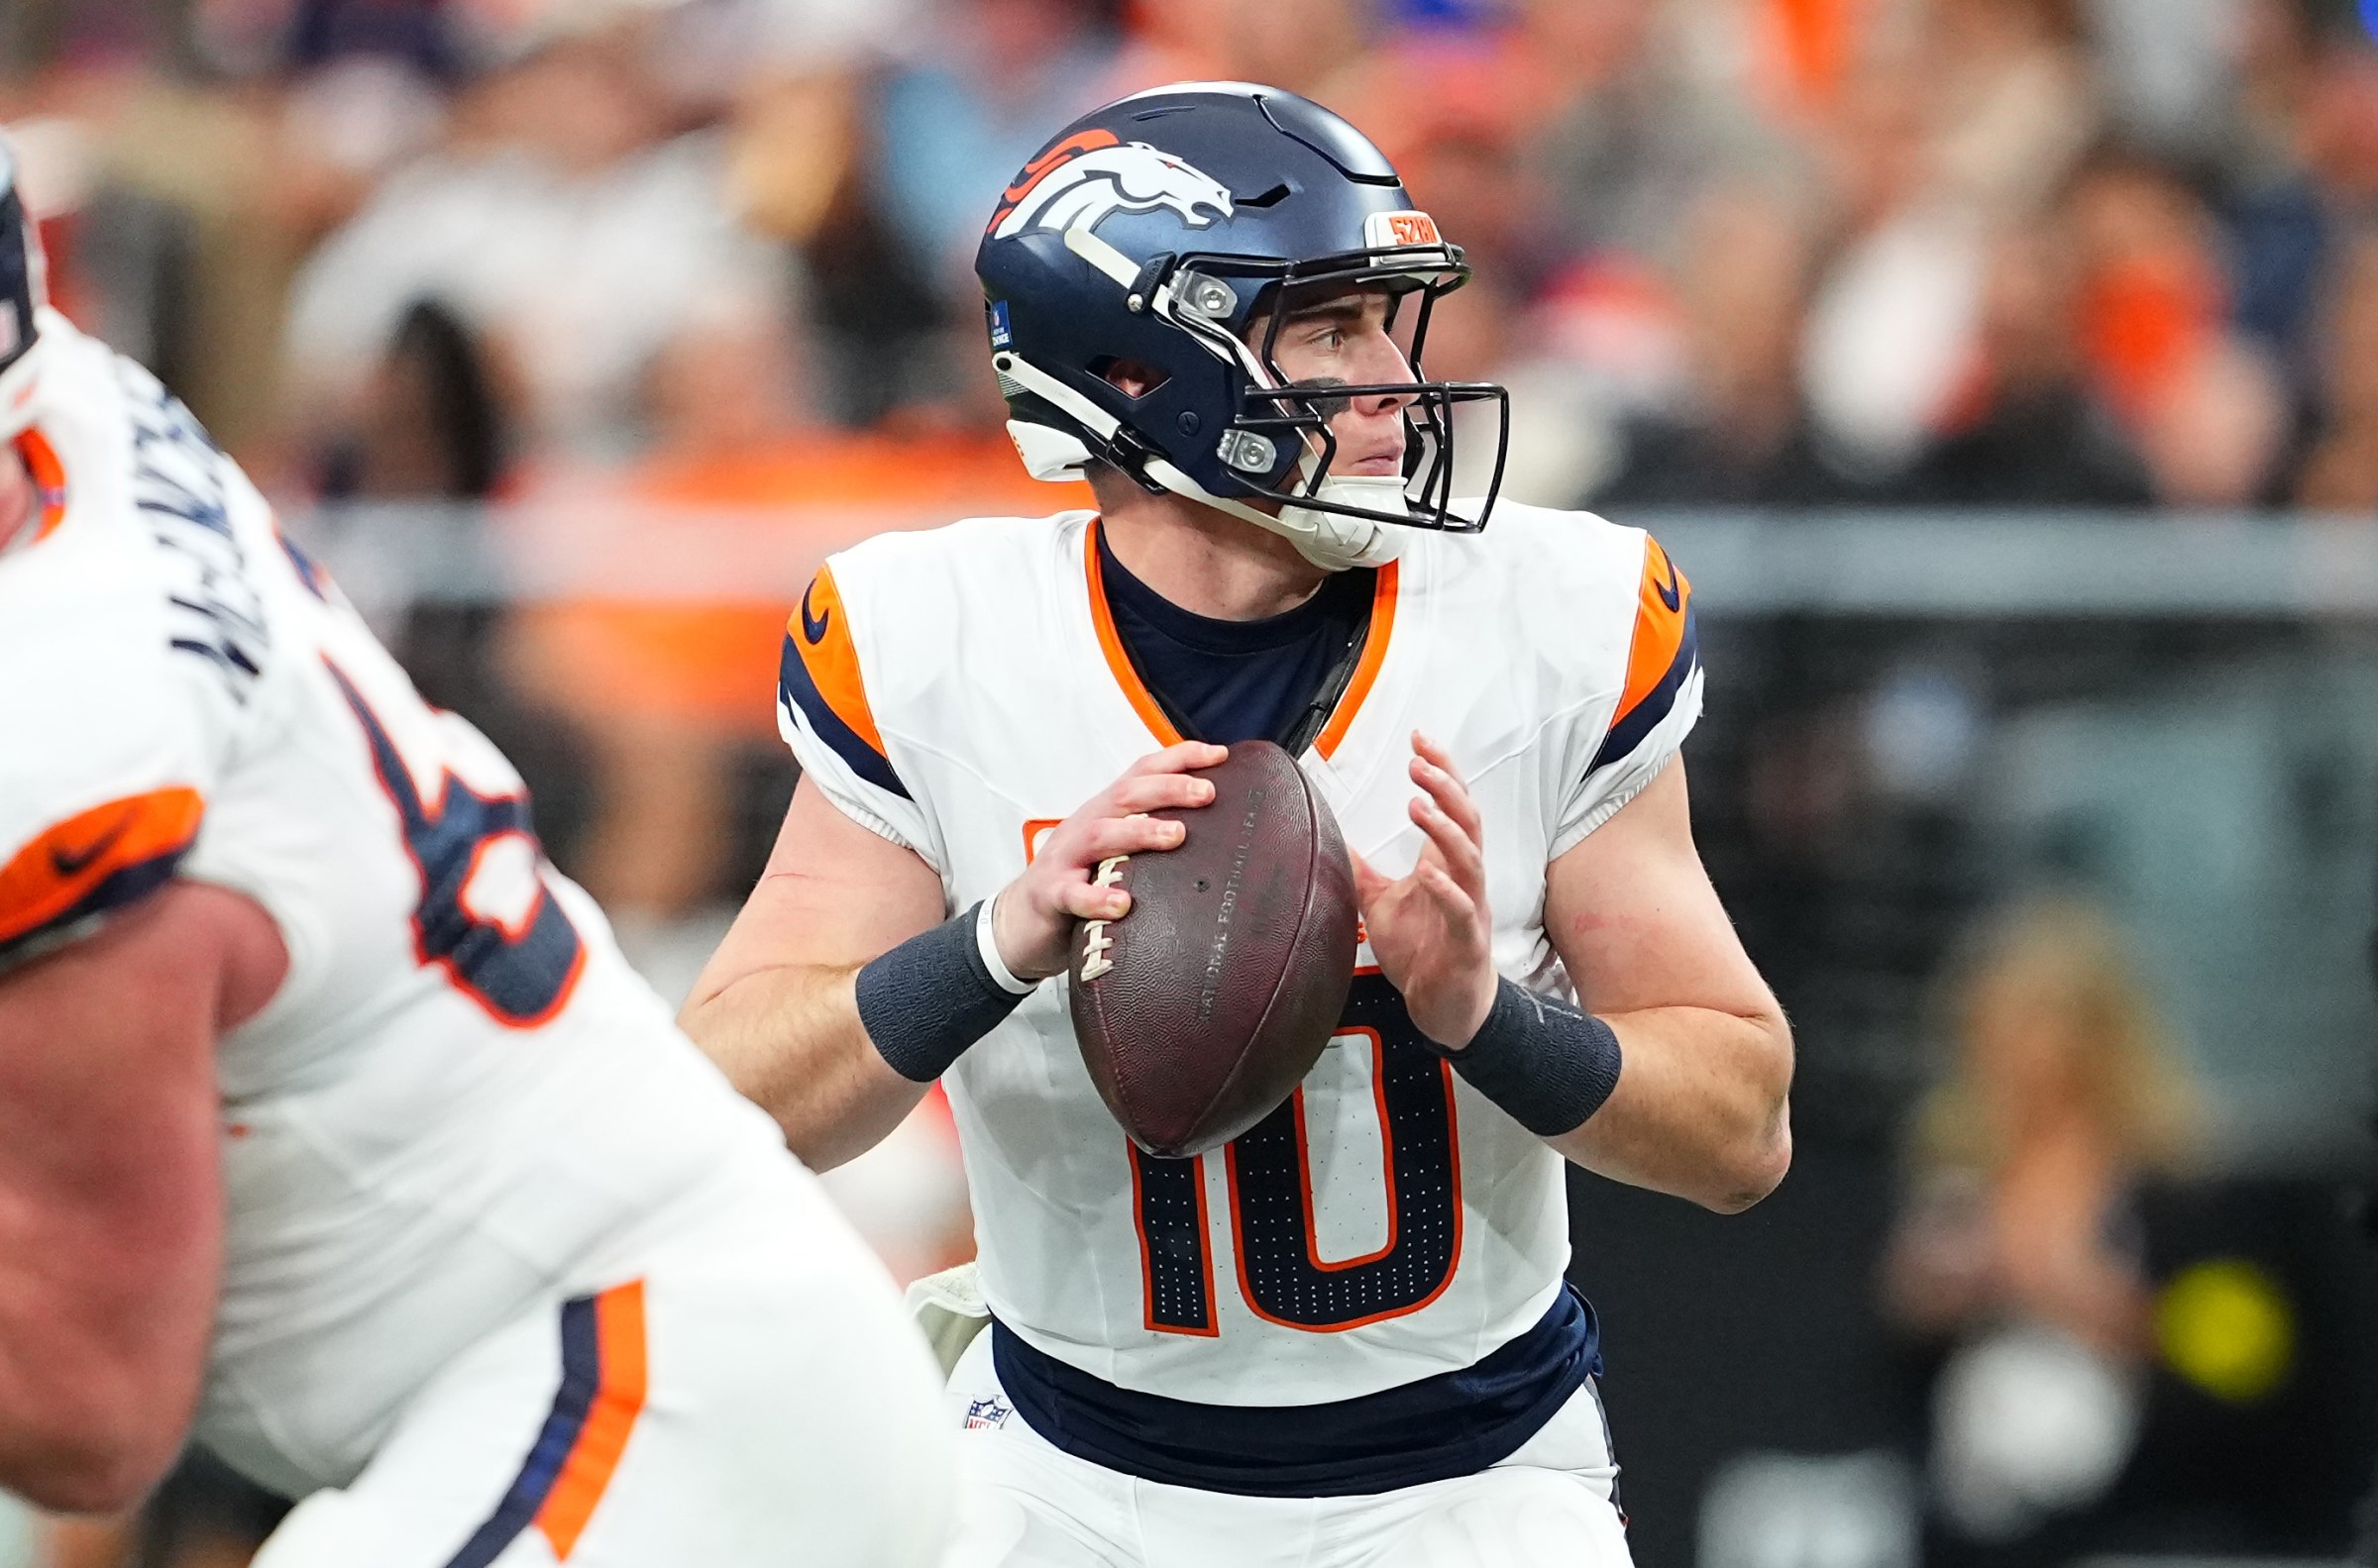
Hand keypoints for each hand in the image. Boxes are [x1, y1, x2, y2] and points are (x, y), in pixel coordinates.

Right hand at [991, 742, 1225, 980]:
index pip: (1142, 773)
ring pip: (1102, 835)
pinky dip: (1096, 898)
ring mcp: (1065, 858)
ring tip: (1176, 835)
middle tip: (1207, 793)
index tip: (1220, 755)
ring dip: (1140, 832)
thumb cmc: (1077, 880)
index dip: (1179, 759)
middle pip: (1126, 795)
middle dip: (1169, 788)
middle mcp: (1086, 825)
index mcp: (1105, 812)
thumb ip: (1147, 835)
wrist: (1020, 920)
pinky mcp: (1050, 894)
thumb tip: (1210, 830)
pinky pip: (1072, 894)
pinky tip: (1121, 904)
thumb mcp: (1113, 850)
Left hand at [1351, 732, 1496, 1047]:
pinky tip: (1426, 872)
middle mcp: (1463, 878)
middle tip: (1418, 762)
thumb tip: (1326, 837)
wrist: (1446, 1006)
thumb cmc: (1422, 950)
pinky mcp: (1466, 940)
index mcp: (1446, 863)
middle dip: (1445, 787)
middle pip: (1468, 819)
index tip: (1419, 738)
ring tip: (1418, 805)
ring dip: (1445, 828)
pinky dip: (1445, 888)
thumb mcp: (1380, 902)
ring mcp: (1469, 907)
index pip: (1451, 805)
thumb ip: (1360, 869)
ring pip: (1469, 858)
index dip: (1440, 769)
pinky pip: (1461, 909)